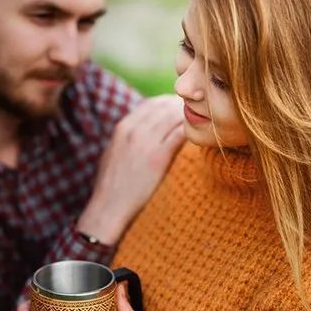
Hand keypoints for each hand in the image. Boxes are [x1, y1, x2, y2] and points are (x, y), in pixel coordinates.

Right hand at [77, 94, 184, 243]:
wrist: (109, 207)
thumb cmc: (111, 185)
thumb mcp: (113, 153)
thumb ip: (126, 138)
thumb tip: (139, 131)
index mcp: (123, 128)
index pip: (151, 104)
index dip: (169, 103)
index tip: (181, 108)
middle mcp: (134, 131)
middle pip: (164, 107)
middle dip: (182, 108)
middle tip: (197, 113)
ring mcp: (146, 144)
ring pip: (174, 118)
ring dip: (189, 118)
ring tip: (201, 123)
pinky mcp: (158, 159)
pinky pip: (179, 136)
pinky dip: (190, 132)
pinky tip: (199, 137)